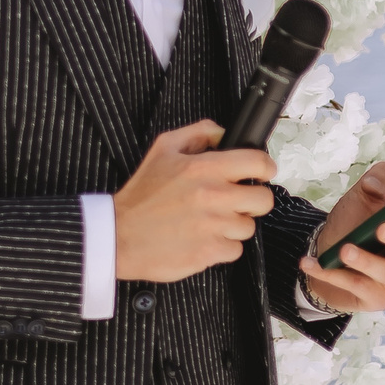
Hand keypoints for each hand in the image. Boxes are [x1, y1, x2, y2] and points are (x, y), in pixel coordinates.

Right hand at [115, 119, 274, 283]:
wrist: (119, 235)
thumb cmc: (141, 195)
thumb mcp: (163, 149)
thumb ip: (198, 133)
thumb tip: (224, 134)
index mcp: (203, 168)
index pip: (257, 163)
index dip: (265, 167)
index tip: (261, 173)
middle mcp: (213, 196)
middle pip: (263, 199)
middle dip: (253, 200)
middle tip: (236, 201)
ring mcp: (213, 226)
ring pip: (249, 227)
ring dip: (234, 225)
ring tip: (211, 221)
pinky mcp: (210, 252)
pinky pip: (236, 250)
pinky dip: (223, 246)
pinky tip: (204, 238)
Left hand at [300, 161, 384, 314]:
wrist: (326, 256)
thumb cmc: (351, 225)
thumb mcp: (359, 200)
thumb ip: (373, 184)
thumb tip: (382, 172)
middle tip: (382, 227)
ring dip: (365, 261)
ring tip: (344, 250)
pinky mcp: (375, 299)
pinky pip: (356, 287)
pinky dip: (331, 274)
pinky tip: (309, 263)